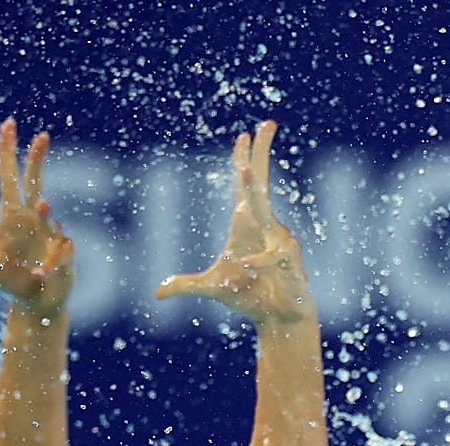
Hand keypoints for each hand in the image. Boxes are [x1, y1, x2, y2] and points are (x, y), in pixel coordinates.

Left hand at [0, 118, 73, 315]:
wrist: (38, 299)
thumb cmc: (11, 279)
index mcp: (12, 215)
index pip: (9, 177)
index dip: (9, 152)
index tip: (10, 125)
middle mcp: (32, 219)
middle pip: (35, 181)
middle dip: (37, 158)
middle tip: (41, 134)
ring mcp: (50, 233)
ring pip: (47, 220)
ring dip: (43, 213)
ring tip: (42, 204)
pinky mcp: (64, 251)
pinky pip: (57, 254)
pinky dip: (49, 264)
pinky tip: (40, 275)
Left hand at [156, 121, 313, 325]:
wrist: (280, 317)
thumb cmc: (250, 297)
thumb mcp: (212, 288)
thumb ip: (186, 285)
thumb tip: (157, 292)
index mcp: (247, 226)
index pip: (245, 188)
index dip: (243, 162)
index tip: (244, 135)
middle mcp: (265, 227)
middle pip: (262, 185)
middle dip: (261, 154)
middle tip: (264, 124)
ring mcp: (281, 241)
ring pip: (266, 222)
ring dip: (255, 195)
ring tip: (248, 171)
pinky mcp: (292, 260)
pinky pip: (275, 256)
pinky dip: (262, 262)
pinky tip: (253, 269)